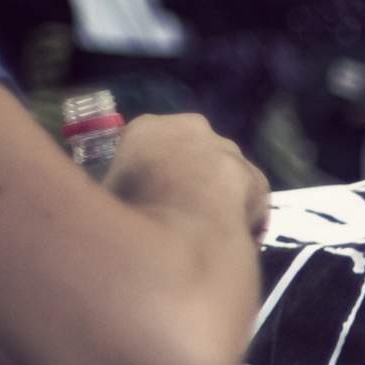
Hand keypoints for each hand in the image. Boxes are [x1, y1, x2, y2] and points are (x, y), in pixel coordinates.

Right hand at [104, 112, 270, 239]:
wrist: (187, 234)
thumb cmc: (133, 213)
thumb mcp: (105, 198)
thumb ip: (115, 190)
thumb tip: (116, 205)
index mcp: (146, 129)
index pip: (143, 144)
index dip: (144, 172)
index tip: (144, 195)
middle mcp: (192, 128)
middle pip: (187, 151)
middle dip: (183, 176)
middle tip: (174, 210)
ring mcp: (230, 151)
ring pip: (220, 171)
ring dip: (214, 193)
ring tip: (203, 227)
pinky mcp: (259, 178)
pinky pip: (248, 198)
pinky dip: (240, 214)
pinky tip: (229, 236)